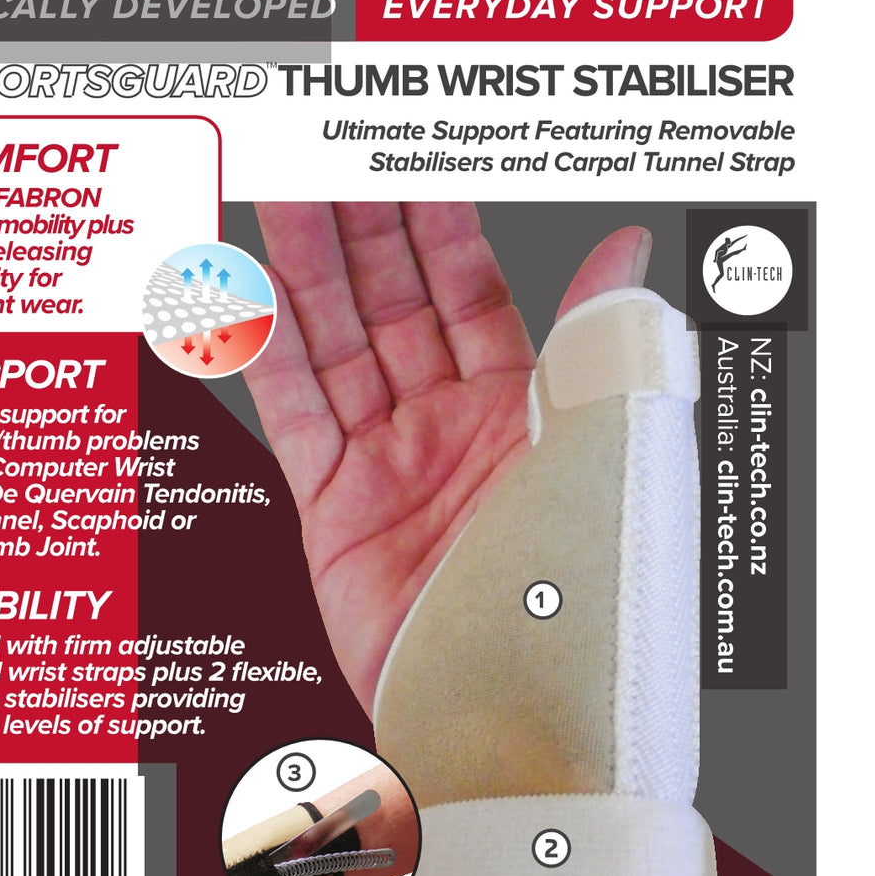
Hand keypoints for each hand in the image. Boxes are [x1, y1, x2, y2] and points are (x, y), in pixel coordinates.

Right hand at [244, 204, 650, 714]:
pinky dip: (268, 354)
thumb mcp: (605, 454)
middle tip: (322, 153)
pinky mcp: (336, 513)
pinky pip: (295, 414)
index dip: (432, 215)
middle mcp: (451, 424)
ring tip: (279, 195)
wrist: (524, 723)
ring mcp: (390, 464)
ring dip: (306, 269)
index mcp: (524, 405)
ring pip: (336, 341)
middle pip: (392, 299)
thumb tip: (627, 248)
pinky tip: (247, 297)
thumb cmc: (584, 600)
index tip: (401, 152)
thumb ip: (596, 344)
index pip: (468, 284)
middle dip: (356, 224)